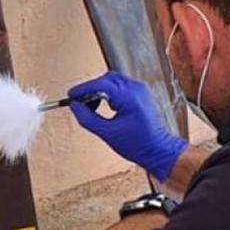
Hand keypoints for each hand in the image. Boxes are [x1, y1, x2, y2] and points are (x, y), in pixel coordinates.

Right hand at [68, 72, 186, 180]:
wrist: (157, 150)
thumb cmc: (138, 145)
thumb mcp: (106, 133)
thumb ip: (87, 118)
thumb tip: (75, 106)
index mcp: (129, 97)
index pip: (101, 84)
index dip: (83, 89)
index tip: (72, 95)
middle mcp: (136, 89)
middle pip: (106, 79)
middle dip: (90, 88)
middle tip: (79, 101)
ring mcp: (140, 90)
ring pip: (113, 81)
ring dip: (99, 89)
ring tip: (91, 105)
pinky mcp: (141, 94)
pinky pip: (120, 86)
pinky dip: (109, 92)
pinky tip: (103, 104)